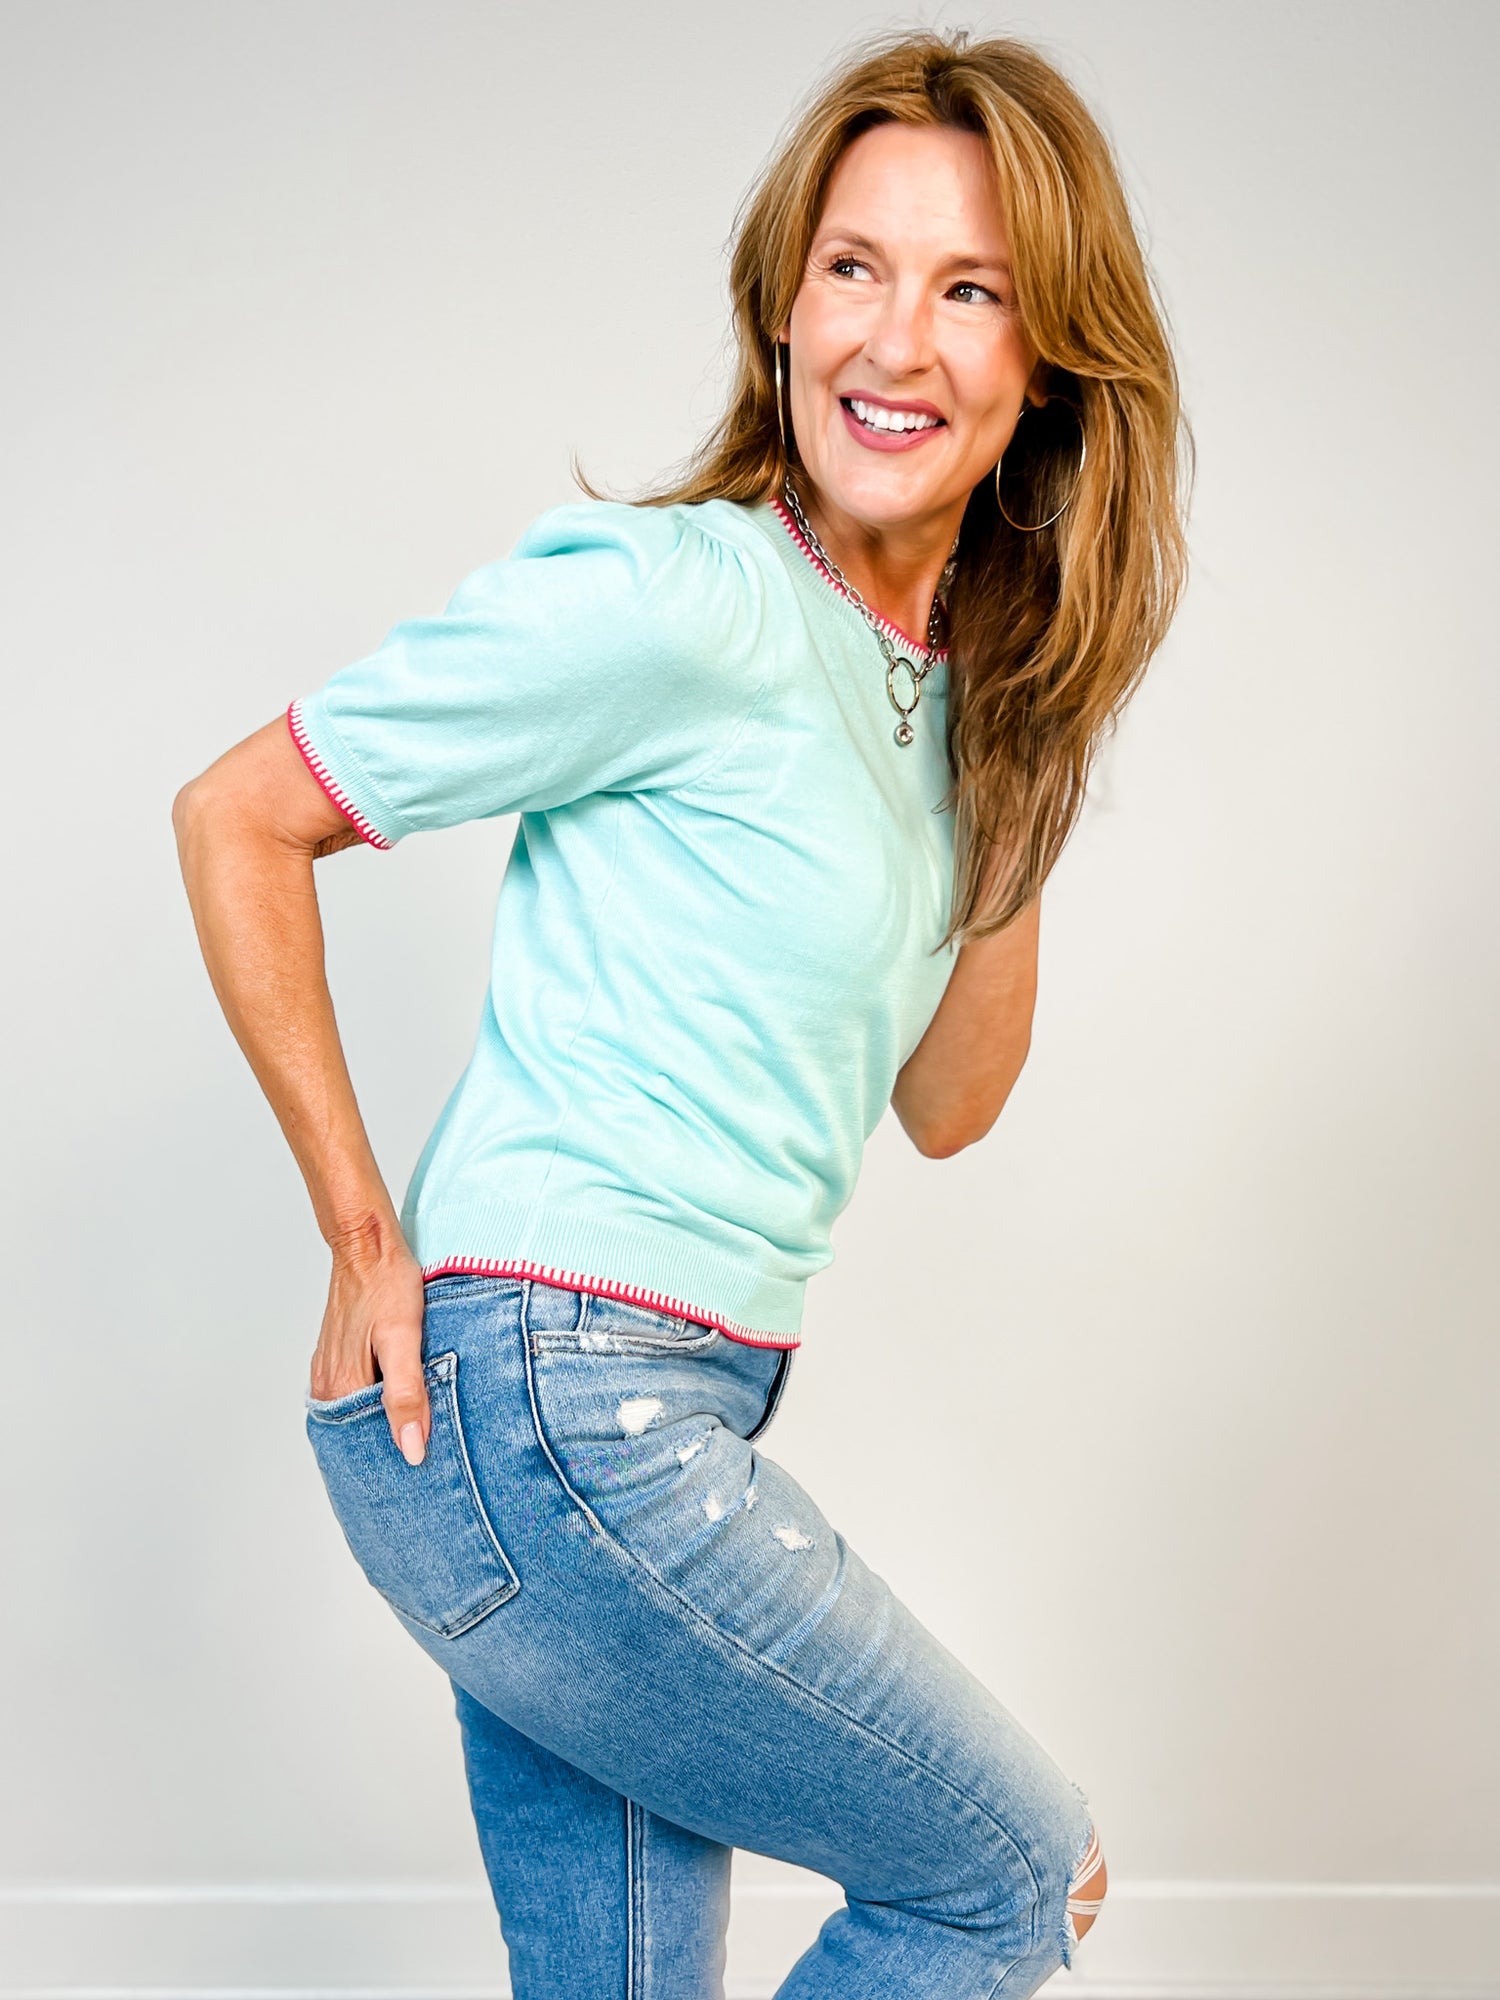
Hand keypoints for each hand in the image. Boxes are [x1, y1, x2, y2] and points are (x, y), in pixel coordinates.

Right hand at [308, 1228, 429, 1464]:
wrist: (368, 1242)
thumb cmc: (386, 1282)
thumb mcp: (404, 1339)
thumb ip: (407, 1394)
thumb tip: (411, 1449)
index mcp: (341, 1387)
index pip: (365, 1446)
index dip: (394, 1459)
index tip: (423, 1467)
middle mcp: (329, 1384)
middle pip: (360, 1432)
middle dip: (390, 1443)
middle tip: (430, 1452)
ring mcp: (331, 1367)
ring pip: (359, 1411)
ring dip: (385, 1420)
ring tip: (420, 1429)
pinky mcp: (340, 1353)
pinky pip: (357, 1389)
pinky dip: (378, 1399)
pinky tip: (401, 1396)